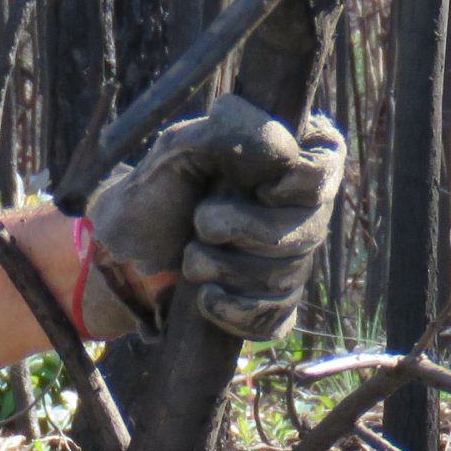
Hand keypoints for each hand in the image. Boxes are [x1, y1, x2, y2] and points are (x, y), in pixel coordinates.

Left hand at [81, 96, 345, 341]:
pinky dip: (232, 311)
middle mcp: (299, 212)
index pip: (329, 164)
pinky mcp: (270, 309)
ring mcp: (289, 263)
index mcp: (286, 159)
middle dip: (248, 230)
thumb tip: (286, 148)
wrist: (121, 261)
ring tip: (190, 258)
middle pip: (311, 229)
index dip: (301, 181)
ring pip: (288, 276)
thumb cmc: (153, 195)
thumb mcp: (180, 148)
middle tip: (202, 222)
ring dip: (228, 269)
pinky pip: (272, 319)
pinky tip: (204, 297)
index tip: (261, 187)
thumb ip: (229, 131)